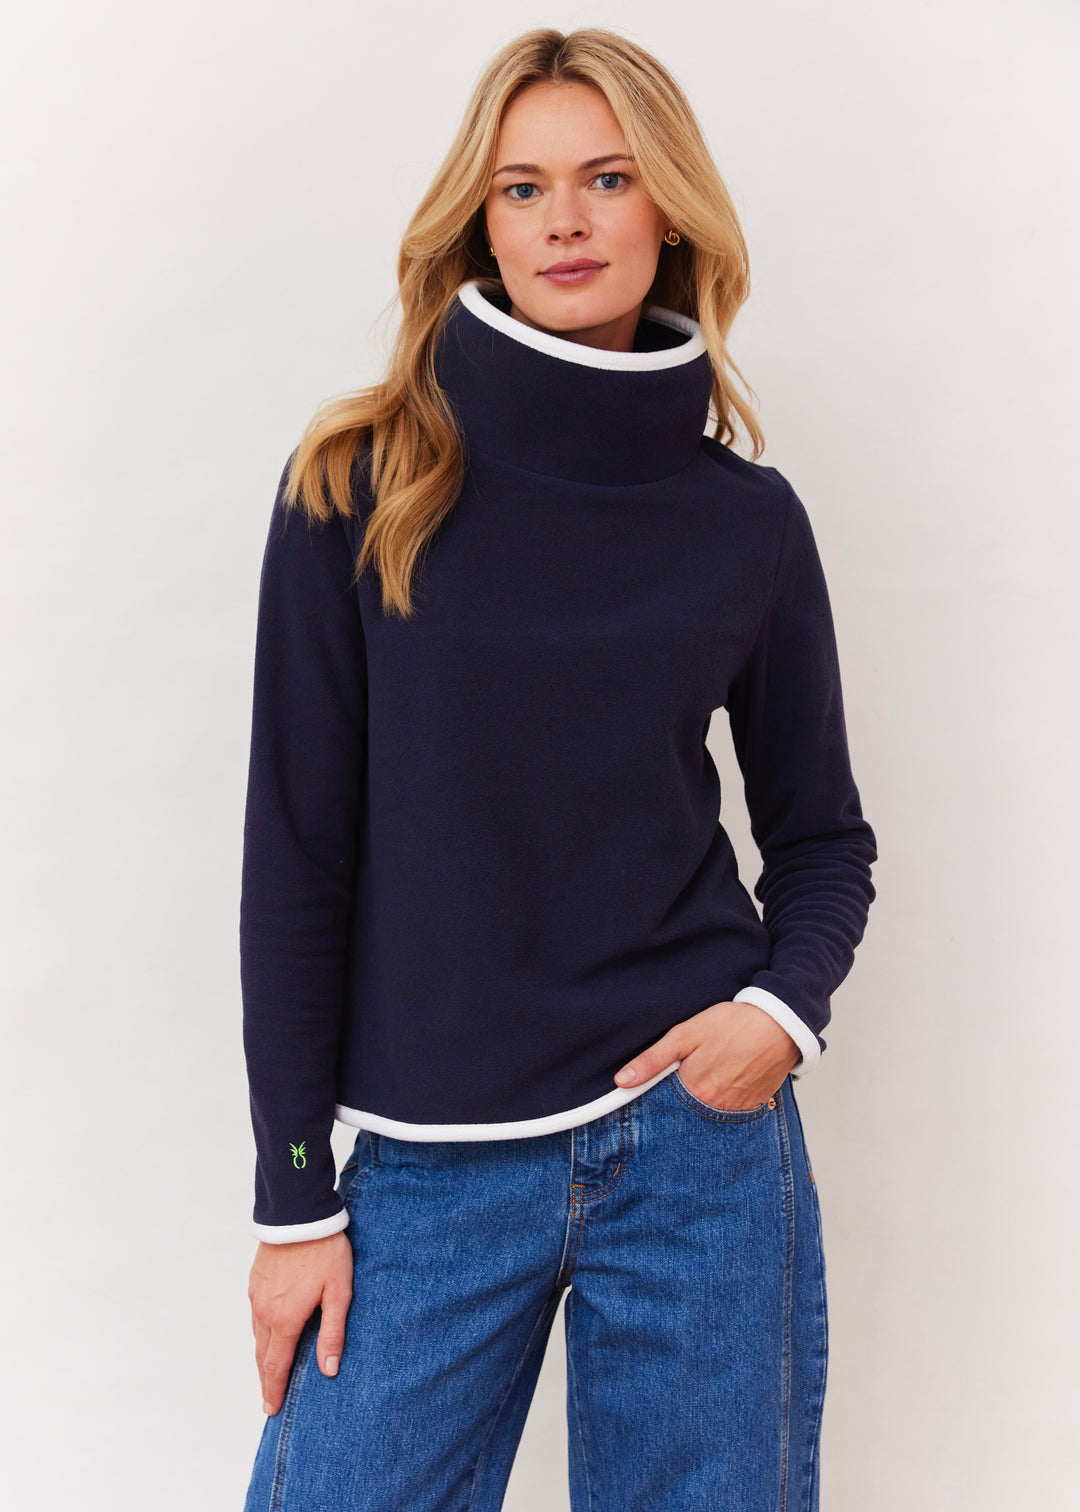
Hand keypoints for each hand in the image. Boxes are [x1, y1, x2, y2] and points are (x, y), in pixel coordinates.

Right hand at [248, 1231, 353, 1414]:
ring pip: (257, 1336)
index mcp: (285, 1319)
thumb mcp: (339, 1292)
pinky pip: (255, 1316)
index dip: (274, 1390)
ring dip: (263, 1358)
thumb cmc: (324, 1251)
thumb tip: (328, 1370)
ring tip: (269, 1373)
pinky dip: (261, 1334)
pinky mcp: (255, 1281)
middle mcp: (265, 1312)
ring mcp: (257, 1296)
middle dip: (266, 1380)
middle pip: (263, 1356)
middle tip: (269, 1402)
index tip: (272, 1410)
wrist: (299, 1214)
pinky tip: (268, 1335)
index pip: (276, 1366)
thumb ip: (333, 1332)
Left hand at [613, 999, 800, 1110]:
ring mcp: (737, 1110)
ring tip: (711, 1075)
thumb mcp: (685, 1034)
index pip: (664, 1109)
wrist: (779, 1023)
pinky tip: (728, 1081)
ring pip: (711, 1115)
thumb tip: (622, 1081)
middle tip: (692, 1076)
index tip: (653, 1097)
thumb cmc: (732, 1024)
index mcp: (694, 1091)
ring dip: (705, 1103)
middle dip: (682, 1103)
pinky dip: (727, 1102)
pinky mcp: (755, 1106)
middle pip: (688, 1114)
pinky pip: (734, 1114)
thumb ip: (653, 1060)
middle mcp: (715, 1108)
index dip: (658, 1101)